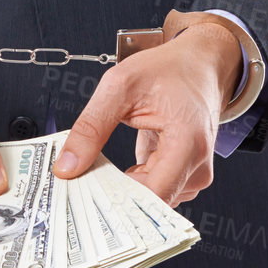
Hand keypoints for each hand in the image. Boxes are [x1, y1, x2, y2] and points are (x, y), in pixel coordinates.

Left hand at [51, 10, 242, 207]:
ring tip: (98, 172)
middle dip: (112, 197)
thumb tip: (67, 166)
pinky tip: (116, 172)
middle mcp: (197, 166)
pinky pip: (155, 193)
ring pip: (150, 202)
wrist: (199, 64)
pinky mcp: (186, 176)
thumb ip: (91, 127)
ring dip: (122, 191)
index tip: (83, 193)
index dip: (115, 200)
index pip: (152, 195)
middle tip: (80, 184)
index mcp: (188, 143)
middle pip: (150, 203)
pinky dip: (132, 185)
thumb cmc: (168, 69)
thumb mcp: (120, 87)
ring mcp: (194, 175)